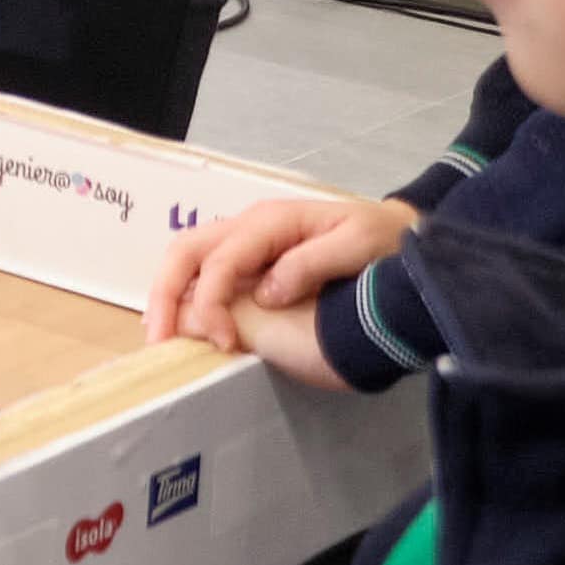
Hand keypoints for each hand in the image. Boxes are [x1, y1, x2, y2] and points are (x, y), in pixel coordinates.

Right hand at [147, 193, 420, 385]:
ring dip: (168, 295)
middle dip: (165, 292)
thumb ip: (311, 263)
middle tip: (159, 339)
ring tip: (161, 336)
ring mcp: (249, 245)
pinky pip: (207, 274)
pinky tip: (183, 325)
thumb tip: (266, 294)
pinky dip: (187, 298)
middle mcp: (250, 228)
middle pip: (187, 250)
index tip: (225, 343)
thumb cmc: (385, 243)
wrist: (405, 239)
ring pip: (189, 259)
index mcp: (272, 222)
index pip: (221, 259)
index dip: (213, 301)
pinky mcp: (255, 265)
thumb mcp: (358, 245)